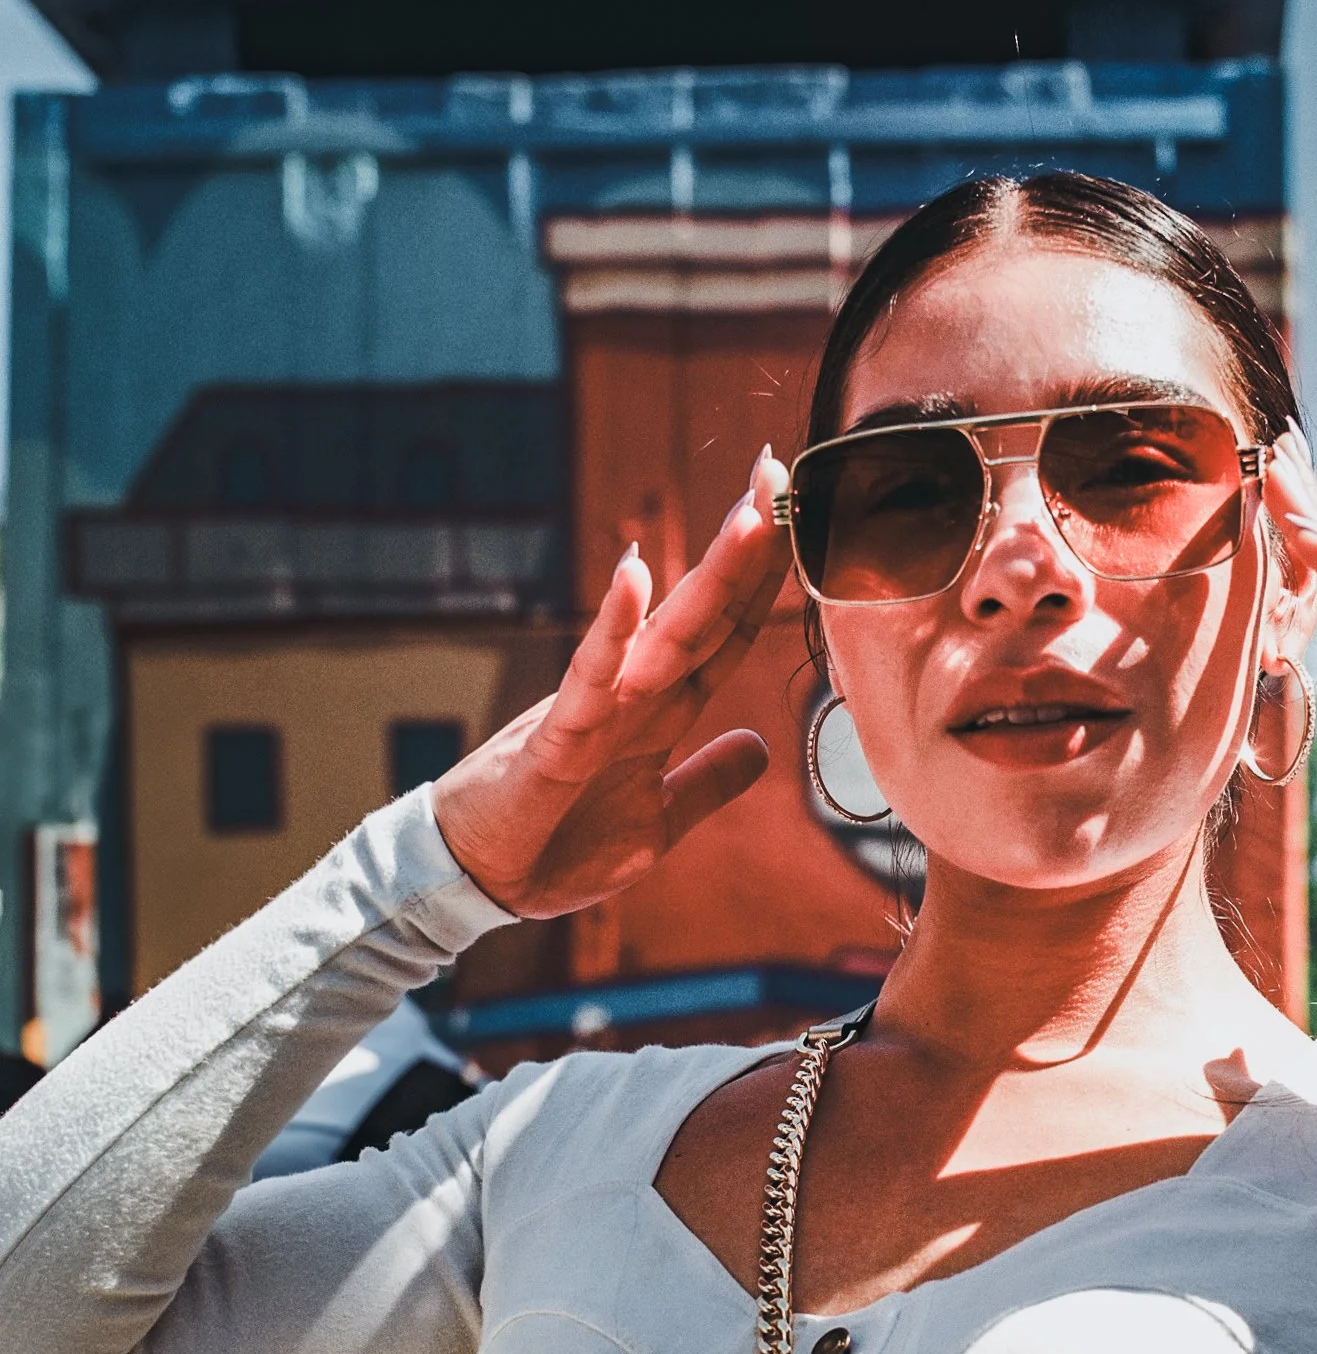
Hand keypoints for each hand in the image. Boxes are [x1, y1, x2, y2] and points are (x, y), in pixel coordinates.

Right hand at [432, 448, 788, 916]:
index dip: (763, 586)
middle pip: (704, 617)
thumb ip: (706, 783)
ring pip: (662, 634)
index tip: (800, 519)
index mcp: (658, 715)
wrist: (478, 881)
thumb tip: (759, 747)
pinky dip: (611, 630)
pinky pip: (589, 681)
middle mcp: (632, 699)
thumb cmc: (556, 847)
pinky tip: (633, 579)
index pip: (723, 639)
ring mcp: (595, 714)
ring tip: (747, 514)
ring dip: (706, 576)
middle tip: (779, 473)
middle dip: (746, 552)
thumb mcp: (656, 823)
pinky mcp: (555, 742)